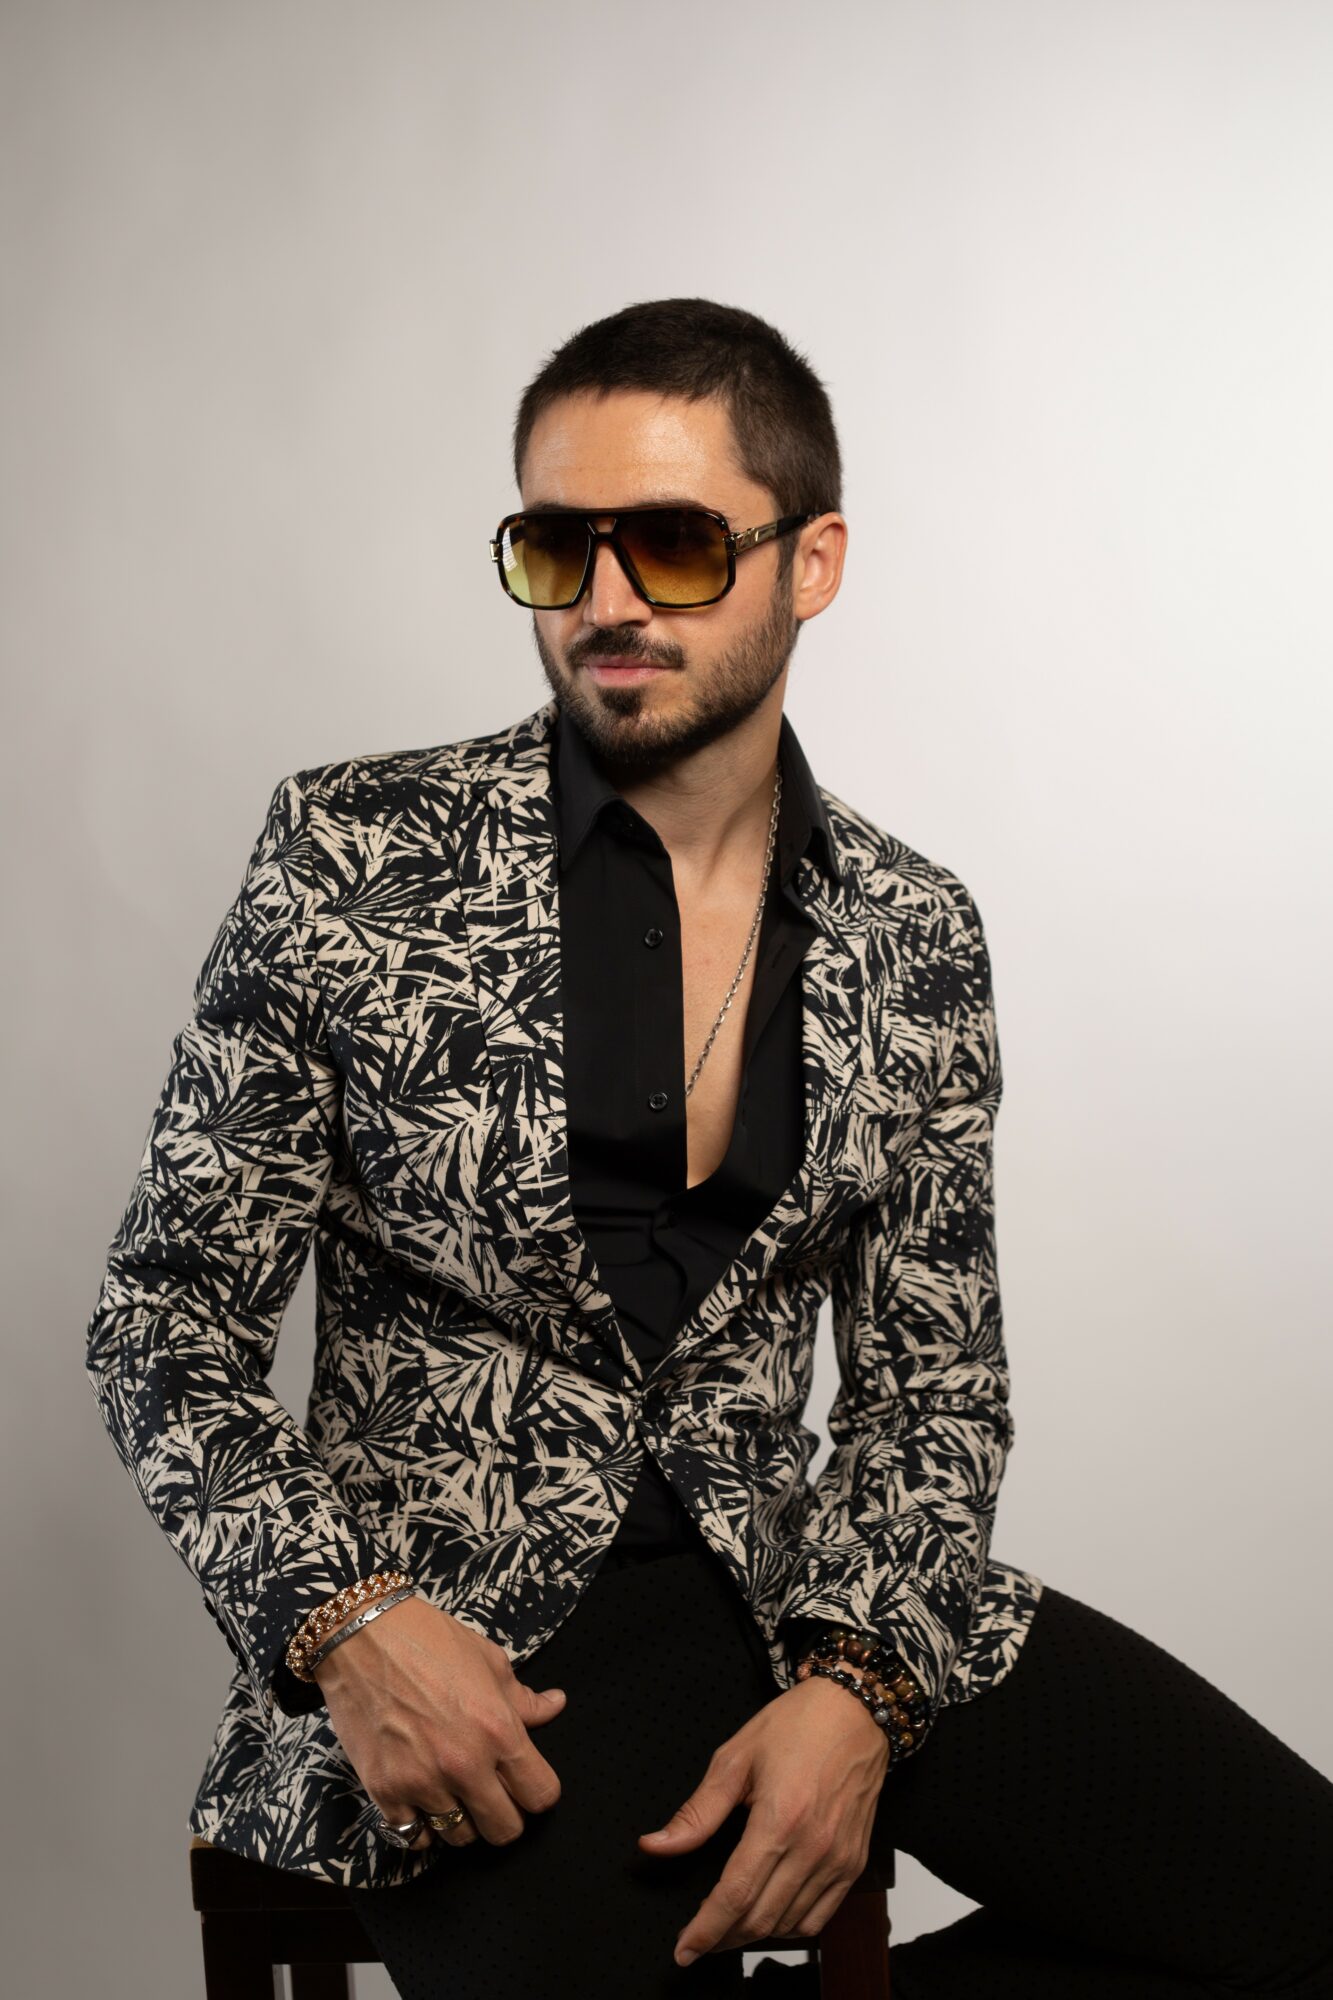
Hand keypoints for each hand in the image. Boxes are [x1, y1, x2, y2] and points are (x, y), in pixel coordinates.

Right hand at [313, 1594, 567, 1850]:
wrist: (361, 1636)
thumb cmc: (429, 1640)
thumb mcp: (489, 1660)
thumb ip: (524, 1698)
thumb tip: (556, 1706)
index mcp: (499, 1730)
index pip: (541, 1795)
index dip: (538, 1791)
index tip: (526, 1783)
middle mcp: (464, 1764)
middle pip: (505, 1830)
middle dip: (505, 1816)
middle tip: (493, 1795)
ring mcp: (422, 1782)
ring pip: (460, 1839)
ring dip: (463, 1821)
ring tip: (456, 1794)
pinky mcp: (385, 1791)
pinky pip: (414, 1837)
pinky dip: (422, 1827)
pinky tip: (423, 1803)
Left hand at [638, 1673, 889, 1966]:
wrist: (855, 1711)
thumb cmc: (797, 1725)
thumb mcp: (735, 1758)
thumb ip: (696, 1812)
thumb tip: (655, 1845)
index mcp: (779, 1820)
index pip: (736, 1895)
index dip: (705, 1929)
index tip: (683, 1949)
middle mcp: (813, 1847)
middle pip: (760, 1918)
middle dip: (723, 1938)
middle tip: (699, 1937)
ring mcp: (838, 1859)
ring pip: (790, 1925)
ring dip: (754, 1934)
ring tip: (728, 1927)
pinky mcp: (854, 1863)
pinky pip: (821, 1917)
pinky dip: (791, 1927)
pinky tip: (769, 1916)